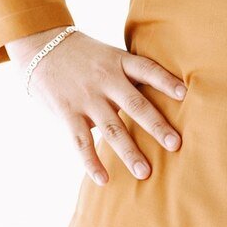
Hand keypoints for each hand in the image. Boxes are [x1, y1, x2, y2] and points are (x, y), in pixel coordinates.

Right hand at [7, 28, 186, 185]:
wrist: (40, 46)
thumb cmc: (82, 55)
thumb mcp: (108, 55)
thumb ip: (129, 74)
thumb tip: (159, 97)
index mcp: (118, 62)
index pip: (147, 69)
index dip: (166, 81)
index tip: (185, 95)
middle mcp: (105, 79)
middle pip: (135, 104)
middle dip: (157, 126)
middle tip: (176, 145)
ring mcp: (86, 97)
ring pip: (112, 128)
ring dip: (129, 152)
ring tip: (145, 173)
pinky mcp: (67, 112)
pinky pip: (81, 141)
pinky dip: (91, 162)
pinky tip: (103, 180)